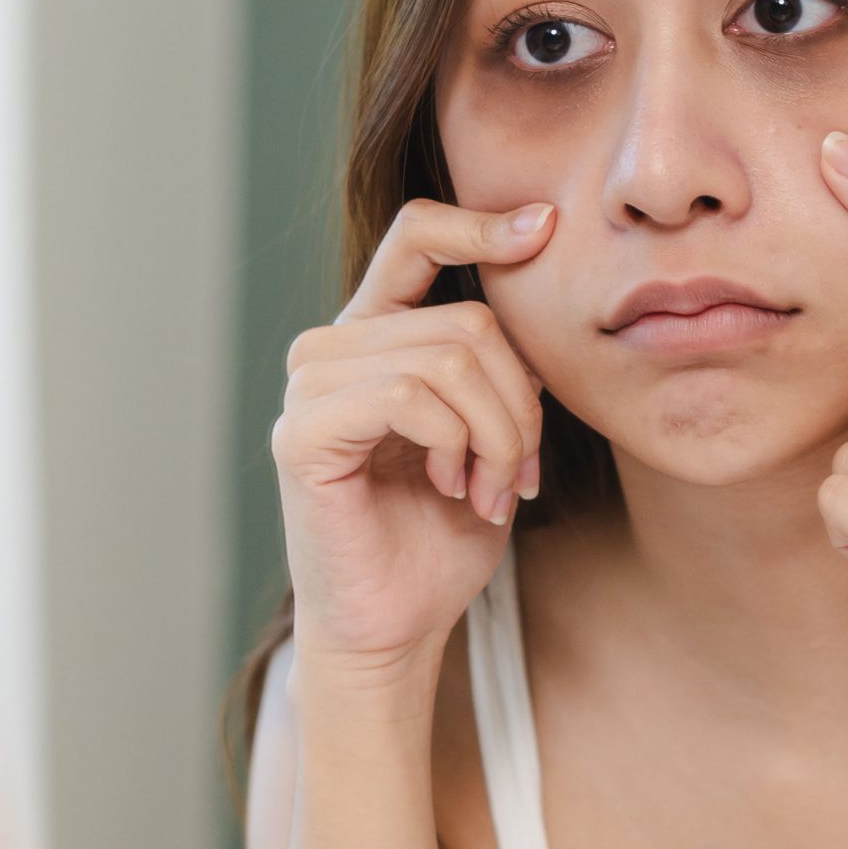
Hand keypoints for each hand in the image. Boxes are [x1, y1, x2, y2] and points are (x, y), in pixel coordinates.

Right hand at [271, 198, 555, 684]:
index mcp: (375, 334)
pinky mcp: (301, 434)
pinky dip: (454, 445)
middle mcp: (332, 348)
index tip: (546, 228)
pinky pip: (408, 397)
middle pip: (467, 321)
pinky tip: (453, 487)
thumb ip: (497, 364)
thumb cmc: (440, 532)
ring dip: (496, 435)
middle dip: (519, 404)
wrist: (394, 626)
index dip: (480, 223)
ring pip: (446, 359)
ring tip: (490, 489)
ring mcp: (310, 387)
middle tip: (521, 473)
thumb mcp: (489, 432)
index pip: (415, 236)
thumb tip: (540, 268)